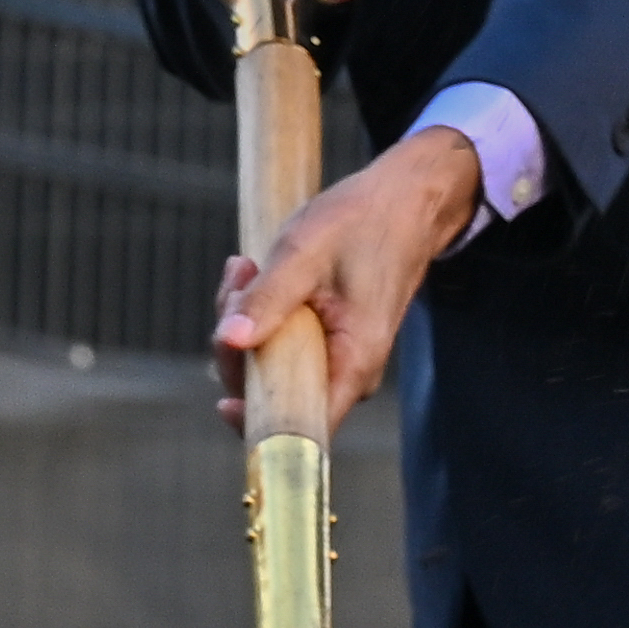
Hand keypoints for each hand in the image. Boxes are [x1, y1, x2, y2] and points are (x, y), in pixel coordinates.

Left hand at [210, 132, 486, 426]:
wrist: (405, 202)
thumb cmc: (365, 224)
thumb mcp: (306, 255)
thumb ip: (268, 299)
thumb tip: (229, 340)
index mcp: (354, 363)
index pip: (304, 425)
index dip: (259, 422)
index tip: (223, 400)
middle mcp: (347, 371)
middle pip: (274, 391)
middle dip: (239, 346)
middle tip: (237, 285)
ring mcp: (335, 355)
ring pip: (269, 363)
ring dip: (245, 319)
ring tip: (245, 268)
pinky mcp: (323, 337)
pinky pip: (277, 341)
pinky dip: (258, 310)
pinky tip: (253, 272)